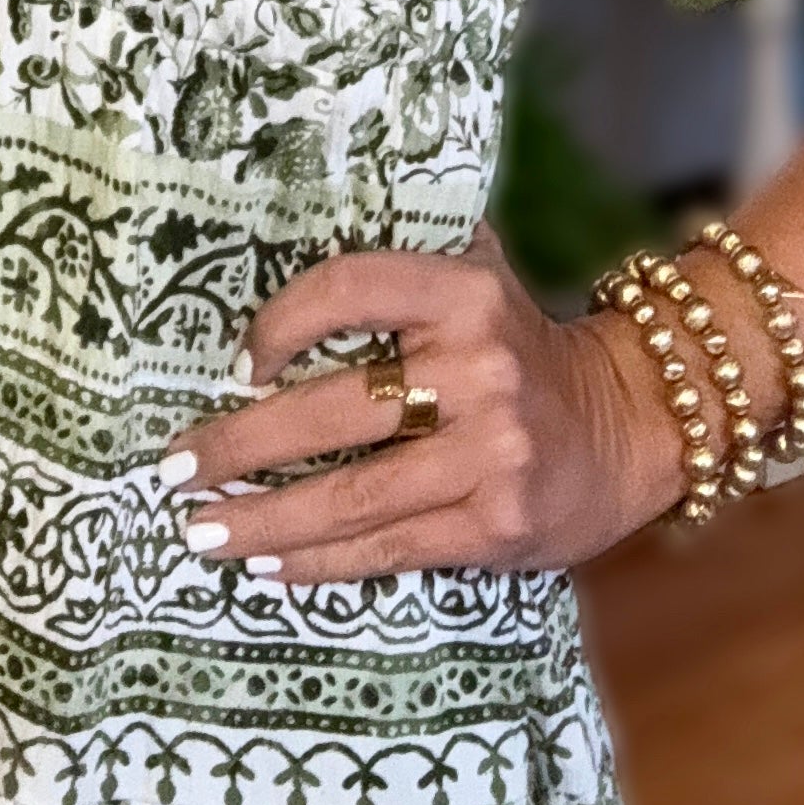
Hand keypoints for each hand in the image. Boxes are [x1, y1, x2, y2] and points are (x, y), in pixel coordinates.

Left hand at [157, 220, 683, 586]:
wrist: (630, 426)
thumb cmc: (521, 346)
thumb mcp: (479, 278)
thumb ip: (404, 260)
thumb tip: (284, 239)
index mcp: (464, 291)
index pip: (346, 288)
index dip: (279, 322)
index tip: (235, 363)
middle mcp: (479, 368)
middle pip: (331, 410)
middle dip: (240, 444)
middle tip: (174, 465)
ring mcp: (491, 453)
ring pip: (351, 494)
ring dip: (263, 518)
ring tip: (199, 531)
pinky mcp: (496, 524)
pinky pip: (388, 547)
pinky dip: (322, 561)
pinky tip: (271, 565)